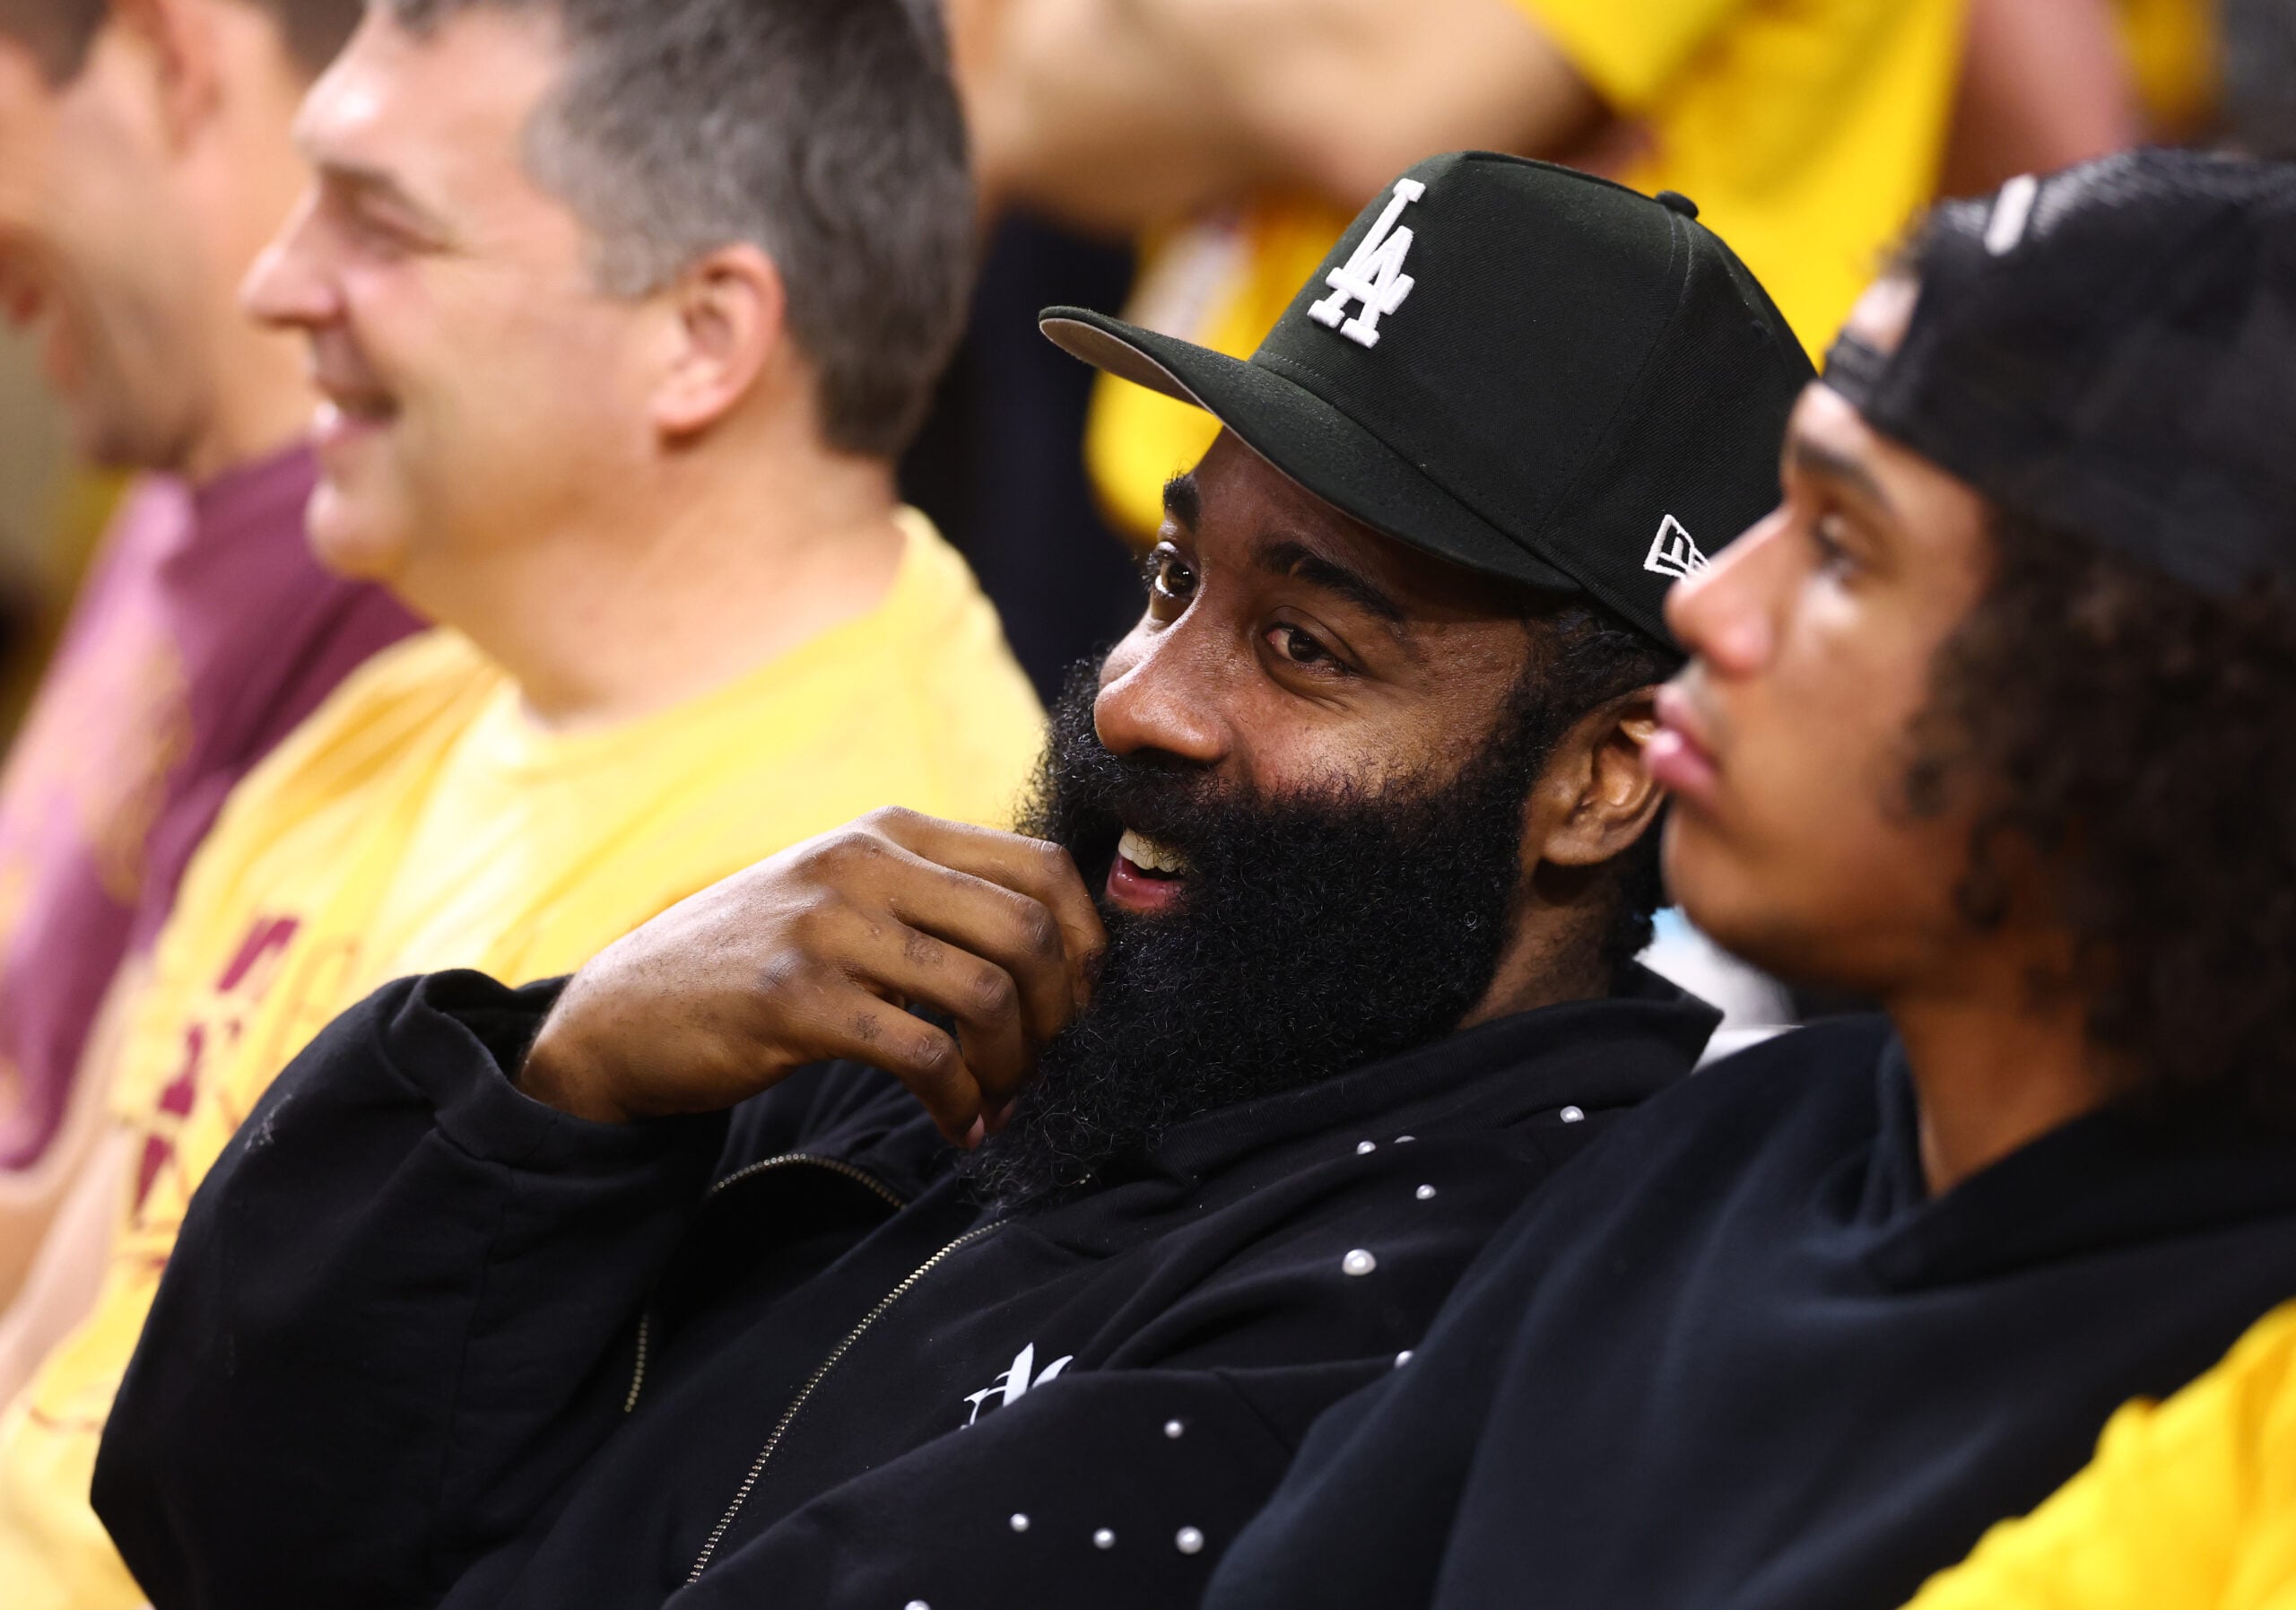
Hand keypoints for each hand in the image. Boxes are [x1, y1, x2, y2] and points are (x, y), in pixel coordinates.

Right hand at [519, 808, 1105, 1143]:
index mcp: (892, 830)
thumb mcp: (846, 895)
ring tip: (1000, 1103)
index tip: (1084, 1008)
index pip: (1041, 866)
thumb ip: (934, 899)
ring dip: (1013, 1067)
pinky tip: (957, 1126)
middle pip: (1028, 929)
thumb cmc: (759, 959)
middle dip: (1061, 1015)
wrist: (626, 1008)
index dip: (1087, 943)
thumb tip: (1058, 953)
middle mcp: (865, 862)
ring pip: (985, 992)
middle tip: (1049, 1068)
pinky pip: (923, 1054)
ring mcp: (828, 926)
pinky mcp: (795, 998)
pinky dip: (959, 1101)